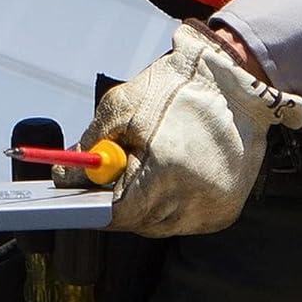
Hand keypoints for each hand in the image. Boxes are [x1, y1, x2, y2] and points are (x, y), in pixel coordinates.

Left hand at [54, 20, 301, 236]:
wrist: (234, 78)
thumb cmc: (176, 87)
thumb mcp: (122, 105)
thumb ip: (91, 145)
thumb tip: (67, 176)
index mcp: (166, 172)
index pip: (118, 214)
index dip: (96, 204)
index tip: (83, 193)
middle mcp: (195, 199)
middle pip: (139, 223)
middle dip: (121, 202)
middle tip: (109, 179)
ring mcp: (214, 208)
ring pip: (163, 223)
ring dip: (148, 202)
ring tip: (151, 163)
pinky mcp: (227, 211)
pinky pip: (187, 219)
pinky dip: (174, 201)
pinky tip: (178, 170)